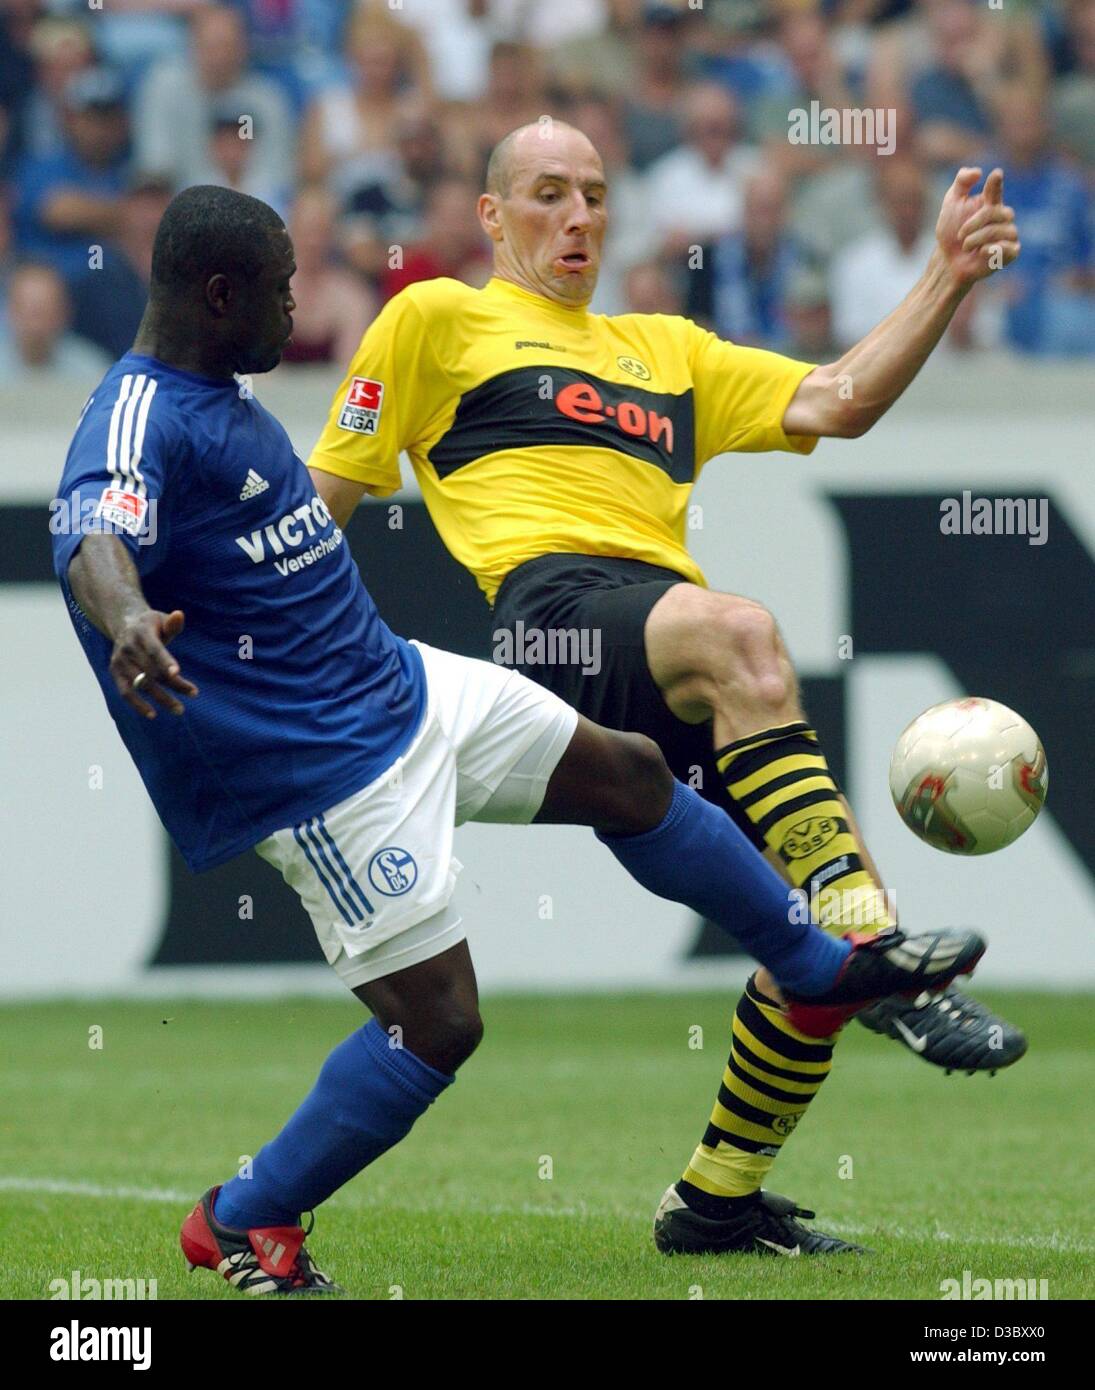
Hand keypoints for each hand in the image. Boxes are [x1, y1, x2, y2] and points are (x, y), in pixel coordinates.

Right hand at [110, 608, 197, 718]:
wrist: (124, 625)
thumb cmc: (151, 625)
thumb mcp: (161, 619)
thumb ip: (172, 623)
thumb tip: (179, 615)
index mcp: (141, 633)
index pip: (154, 649)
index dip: (165, 661)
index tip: (177, 673)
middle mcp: (128, 648)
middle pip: (152, 670)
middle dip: (174, 683)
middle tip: (193, 693)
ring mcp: (120, 661)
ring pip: (142, 684)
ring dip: (161, 697)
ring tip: (179, 709)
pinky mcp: (115, 672)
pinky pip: (126, 692)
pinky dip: (137, 704)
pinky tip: (152, 714)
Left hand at [935, 167, 1019, 289]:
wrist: (948, 261)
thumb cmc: (951, 232)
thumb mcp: (952, 204)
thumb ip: (962, 183)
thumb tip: (978, 172)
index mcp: (990, 202)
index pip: (995, 188)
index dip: (995, 182)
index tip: (995, 175)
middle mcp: (1003, 216)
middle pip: (996, 212)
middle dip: (974, 223)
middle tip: (960, 235)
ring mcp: (1009, 234)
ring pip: (1000, 230)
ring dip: (977, 239)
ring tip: (966, 246)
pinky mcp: (1011, 252)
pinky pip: (1009, 247)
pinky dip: (991, 249)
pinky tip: (981, 252)